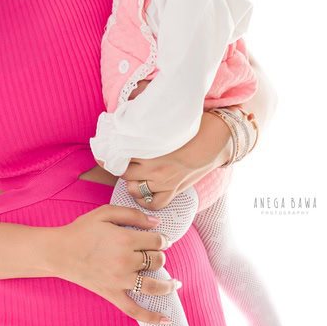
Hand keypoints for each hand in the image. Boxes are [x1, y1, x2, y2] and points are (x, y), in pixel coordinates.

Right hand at [46, 205, 177, 324]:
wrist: (59, 252)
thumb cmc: (81, 230)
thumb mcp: (105, 213)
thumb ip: (133, 215)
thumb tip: (157, 223)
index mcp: (125, 240)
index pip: (157, 241)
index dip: (162, 239)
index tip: (160, 240)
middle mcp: (125, 261)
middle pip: (157, 261)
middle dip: (159, 256)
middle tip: (153, 253)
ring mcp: (120, 281)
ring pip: (154, 286)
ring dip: (168, 285)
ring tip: (175, 284)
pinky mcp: (112, 294)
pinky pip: (134, 310)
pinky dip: (151, 317)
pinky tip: (165, 320)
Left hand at [118, 110, 232, 210]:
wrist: (216, 141)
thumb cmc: (192, 129)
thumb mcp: (166, 126)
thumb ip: (147, 129)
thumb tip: (130, 122)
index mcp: (151, 149)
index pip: (122, 155)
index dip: (114, 154)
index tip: (111, 152)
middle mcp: (156, 168)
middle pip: (125, 174)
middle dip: (123, 168)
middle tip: (126, 162)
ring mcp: (165, 182)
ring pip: (134, 190)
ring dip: (131, 183)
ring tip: (135, 176)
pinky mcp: (175, 190)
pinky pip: (154, 203)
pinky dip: (146, 201)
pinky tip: (145, 192)